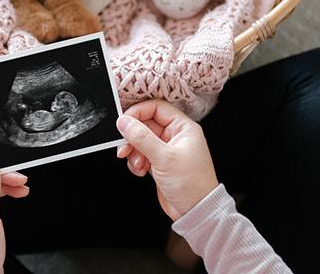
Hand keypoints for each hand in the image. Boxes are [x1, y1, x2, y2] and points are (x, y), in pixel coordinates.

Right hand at [115, 100, 218, 220]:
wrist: (195, 211)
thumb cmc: (191, 184)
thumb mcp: (164, 158)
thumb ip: (142, 137)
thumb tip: (124, 122)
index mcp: (183, 128)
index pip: (156, 108)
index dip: (138, 113)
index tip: (124, 123)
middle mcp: (176, 136)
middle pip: (146, 125)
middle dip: (133, 137)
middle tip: (124, 148)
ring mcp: (168, 150)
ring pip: (142, 141)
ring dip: (134, 152)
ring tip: (136, 164)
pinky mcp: (161, 163)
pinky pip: (142, 155)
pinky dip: (137, 162)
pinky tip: (141, 171)